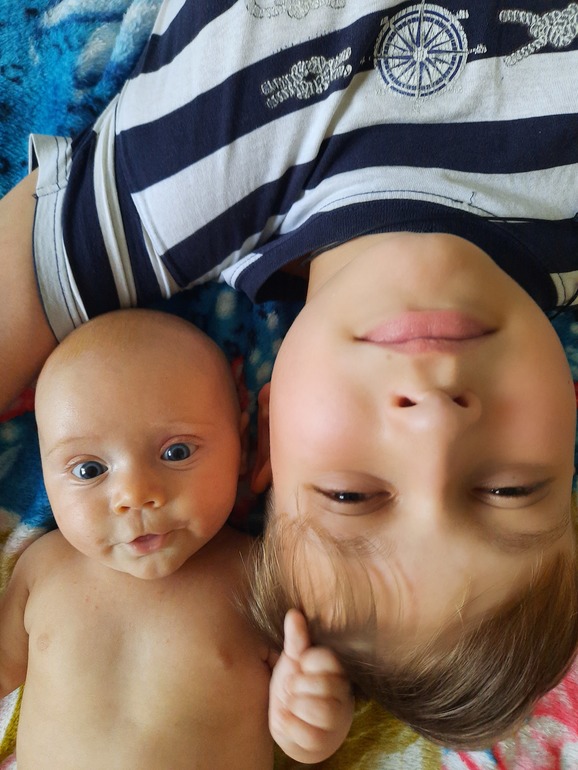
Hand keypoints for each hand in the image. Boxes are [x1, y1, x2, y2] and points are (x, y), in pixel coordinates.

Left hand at [269, 609, 353, 763]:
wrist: (289, 724)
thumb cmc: (294, 686)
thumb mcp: (292, 660)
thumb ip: (296, 640)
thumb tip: (294, 613)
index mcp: (336, 669)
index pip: (329, 659)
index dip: (307, 661)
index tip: (300, 665)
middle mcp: (342, 693)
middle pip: (323, 685)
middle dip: (297, 686)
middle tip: (291, 687)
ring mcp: (336, 720)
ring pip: (320, 710)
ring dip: (295, 706)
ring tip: (290, 702)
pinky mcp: (324, 742)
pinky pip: (307, 733)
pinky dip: (289, 725)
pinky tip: (287, 718)